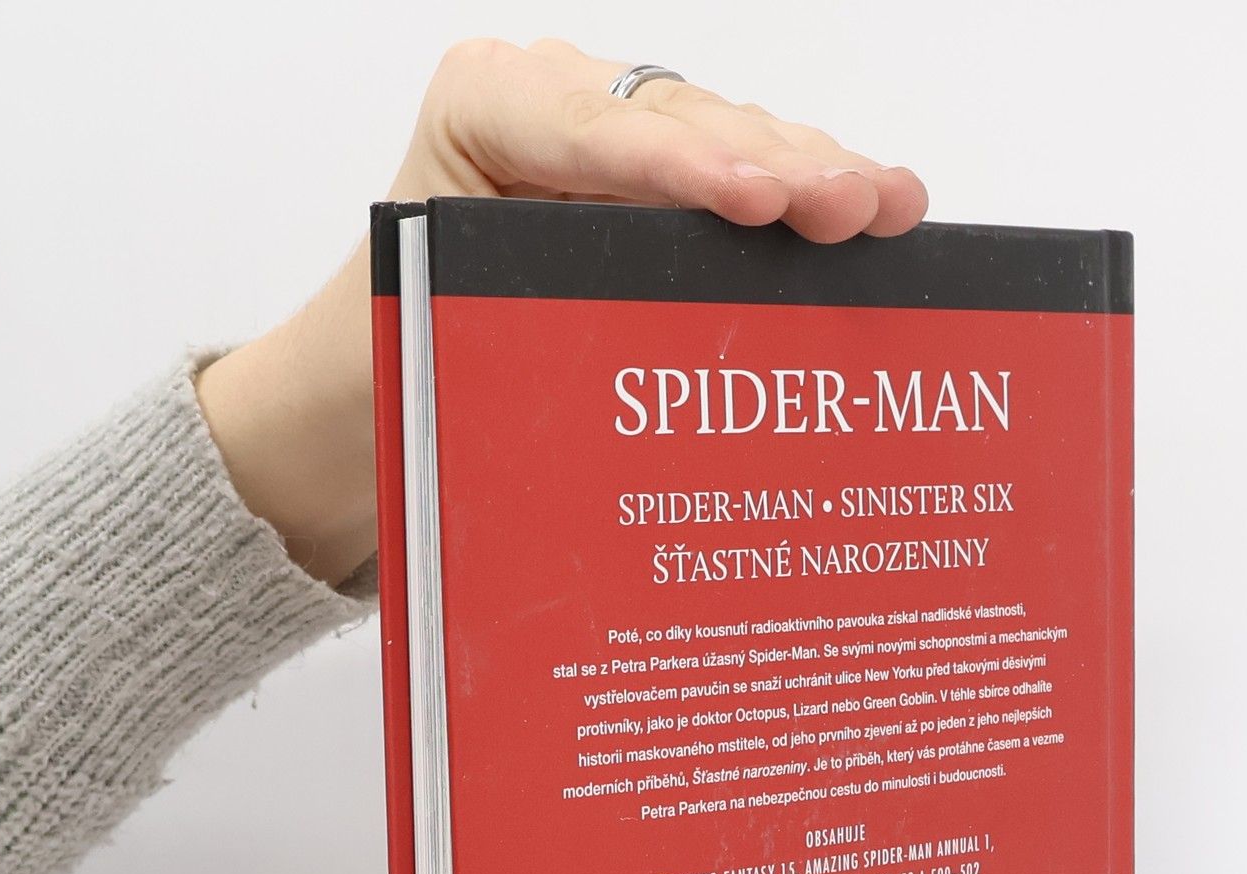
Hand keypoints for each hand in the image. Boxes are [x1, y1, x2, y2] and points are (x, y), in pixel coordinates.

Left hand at [198, 39, 927, 584]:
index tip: (754, 200)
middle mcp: (552, 104)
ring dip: (814, 176)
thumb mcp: (438, 337)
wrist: (357, 396)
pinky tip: (877, 209)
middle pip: (682, 124)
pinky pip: (737, 179)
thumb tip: (637, 367)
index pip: (594, 134)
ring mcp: (612, 139)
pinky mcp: (653, 186)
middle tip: (851, 207)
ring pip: (728, 142)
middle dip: (775, 165)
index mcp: (482, 112)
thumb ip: (525, 320)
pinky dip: (806, 199)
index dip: (683, 165)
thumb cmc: (384, 365)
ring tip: (889, 207)